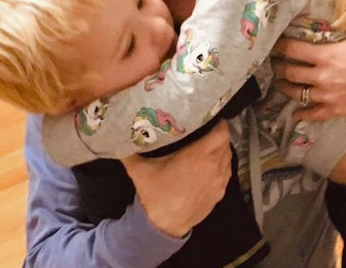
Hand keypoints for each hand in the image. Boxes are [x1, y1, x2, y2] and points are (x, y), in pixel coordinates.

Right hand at [121, 121, 231, 237]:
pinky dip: (221, 166)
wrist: (164, 227)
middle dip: (218, 135)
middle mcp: (213, 166)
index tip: (209, 119)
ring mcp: (219, 181)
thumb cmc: (155, 194)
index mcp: (199, 155)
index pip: (222, 132)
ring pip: (228, 158)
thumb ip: (130, 150)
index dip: (219, 124)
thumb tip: (118, 134)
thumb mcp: (139, 170)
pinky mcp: (219, 194)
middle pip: (226, 143)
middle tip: (205, 131)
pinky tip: (208, 166)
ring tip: (207, 147)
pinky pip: (226, 173)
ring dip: (221, 151)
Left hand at [272, 7, 345, 121]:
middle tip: (275, 64)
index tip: (275, 44)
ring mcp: (326, 95)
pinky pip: (312, 114)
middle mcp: (321, 76)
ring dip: (286, 88)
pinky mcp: (335, 110)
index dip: (281, 46)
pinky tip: (295, 113)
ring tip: (281, 83)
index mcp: (326, 55)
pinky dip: (302, 114)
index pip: (293, 49)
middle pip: (290, 72)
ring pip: (297, 93)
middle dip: (280, 67)